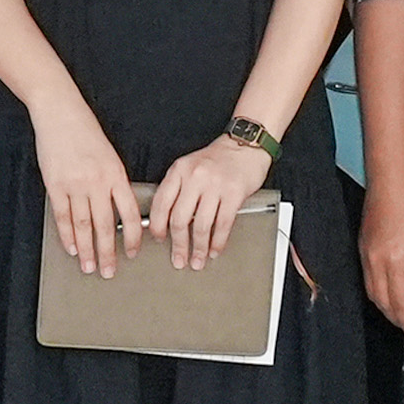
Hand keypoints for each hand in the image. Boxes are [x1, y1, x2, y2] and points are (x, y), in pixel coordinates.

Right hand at [36, 103, 148, 277]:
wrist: (61, 113)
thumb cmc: (85, 132)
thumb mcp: (109, 157)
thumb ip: (114, 183)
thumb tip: (118, 211)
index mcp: (116, 174)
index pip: (129, 214)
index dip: (132, 237)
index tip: (132, 253)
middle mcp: (98, 182)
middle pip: (105, 226)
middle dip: (107, 253)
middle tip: (109, 271)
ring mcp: (76, 184)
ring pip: (83, 225)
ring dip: (86, 249)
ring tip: (88, 266)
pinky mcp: (55, 184)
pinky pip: (62, 215)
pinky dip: (67, 234)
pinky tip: (71, 247)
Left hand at [148, 131, 276, 270]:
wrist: (246, 144)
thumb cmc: (218, 158)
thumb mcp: (190, 166)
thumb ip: (178, 189)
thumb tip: (166, 221)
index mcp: (179, 170)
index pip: (161, 203)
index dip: (157, 226)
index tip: (159, 239)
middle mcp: (195, 176)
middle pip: (179, 219)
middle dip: (178, 245)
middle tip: (178, 258)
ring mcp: (215, 185)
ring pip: (201, 225)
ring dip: (198, 248)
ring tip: (198, 259)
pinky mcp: (234, 193)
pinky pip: (223, 224)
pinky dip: (217, 242)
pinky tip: (215, 249)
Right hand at [361, 169, 403, 334]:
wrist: (390, 180)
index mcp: (394, 261)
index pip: (398, 301)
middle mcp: (375, 262)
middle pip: (381, 301)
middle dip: (394, 318)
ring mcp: (365, 255)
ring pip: (371, 292)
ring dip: (384, 307)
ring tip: (399, 314)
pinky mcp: (362, 247)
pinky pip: (367, 279)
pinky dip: (377, 291)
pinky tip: (387, 292)